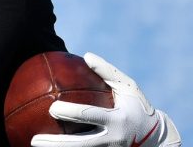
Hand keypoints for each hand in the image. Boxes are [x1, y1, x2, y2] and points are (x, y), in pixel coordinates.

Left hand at [31, 52, 180, 146]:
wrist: (157, 139)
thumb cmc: (138, 108)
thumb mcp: (129, 88)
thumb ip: (107, 72)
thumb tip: (87, 55)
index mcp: (117, 120)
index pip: (90, 116)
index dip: (71, 113)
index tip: (52, 108)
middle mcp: (113, 140)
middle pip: (80, 144)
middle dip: (57, 143)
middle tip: (35, 139)